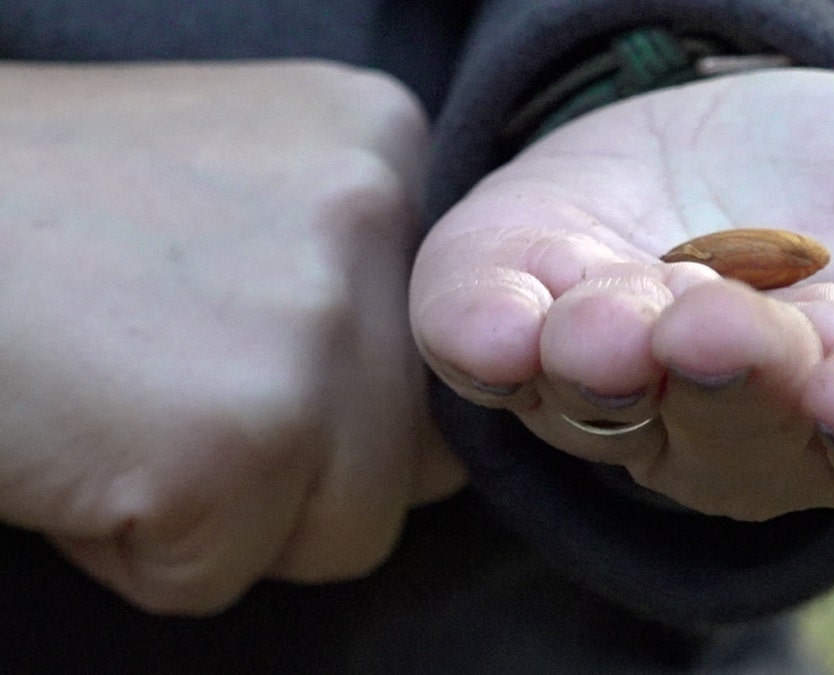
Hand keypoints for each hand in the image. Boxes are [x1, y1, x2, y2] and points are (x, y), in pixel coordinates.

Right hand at [0, 61, 465, 614]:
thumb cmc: (33, 217)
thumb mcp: (238, 191)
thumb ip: (354, 278)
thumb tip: (430, 414)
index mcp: (387, 142)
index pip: (450, 353)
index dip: (355, 398)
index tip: (256, 364)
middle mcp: (379, 215)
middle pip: (418, 451)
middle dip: (299, 465)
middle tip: (163, 387)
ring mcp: (317, 327)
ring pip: (346, 529)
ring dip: (225, 511)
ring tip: (117, 412)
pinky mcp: (239, 439)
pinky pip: (221, 574)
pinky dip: (135, 548)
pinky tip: (74, 447)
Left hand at [411, 69, 833, 519]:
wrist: (751, 154)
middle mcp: (743, 412)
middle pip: (740, 418)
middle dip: (734, 378)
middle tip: (723, 330)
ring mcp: (623, 373)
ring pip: (606, 398)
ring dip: (602, 366)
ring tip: (605, 324)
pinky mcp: (526, 310)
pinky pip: (492, 343)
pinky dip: (488, 332)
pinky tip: (495, 315)